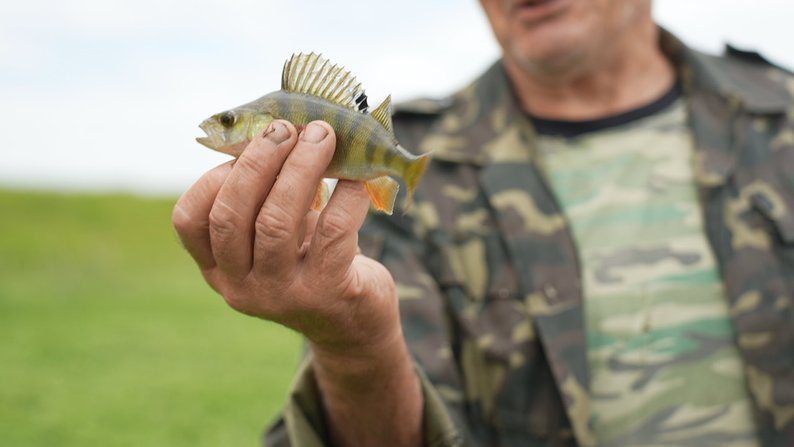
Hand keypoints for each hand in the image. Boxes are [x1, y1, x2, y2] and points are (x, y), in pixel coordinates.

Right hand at [173, 120, 422, 445]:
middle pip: (231, 215)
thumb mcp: (276, 235)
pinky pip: (334, 232)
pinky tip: (357, 177)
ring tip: (323, 136)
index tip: (247, 146)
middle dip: (258, 161)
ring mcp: (282, 295)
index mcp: (219, 269)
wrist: (354, 325)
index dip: (215, 176)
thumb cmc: (309, 262)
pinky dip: (346, 195)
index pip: (190, 221)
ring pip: (277, 222)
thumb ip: (265, 195)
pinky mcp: (328, 293)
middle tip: (287, 127)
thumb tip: (275, 126)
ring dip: (300, 168)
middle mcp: (241, 287)